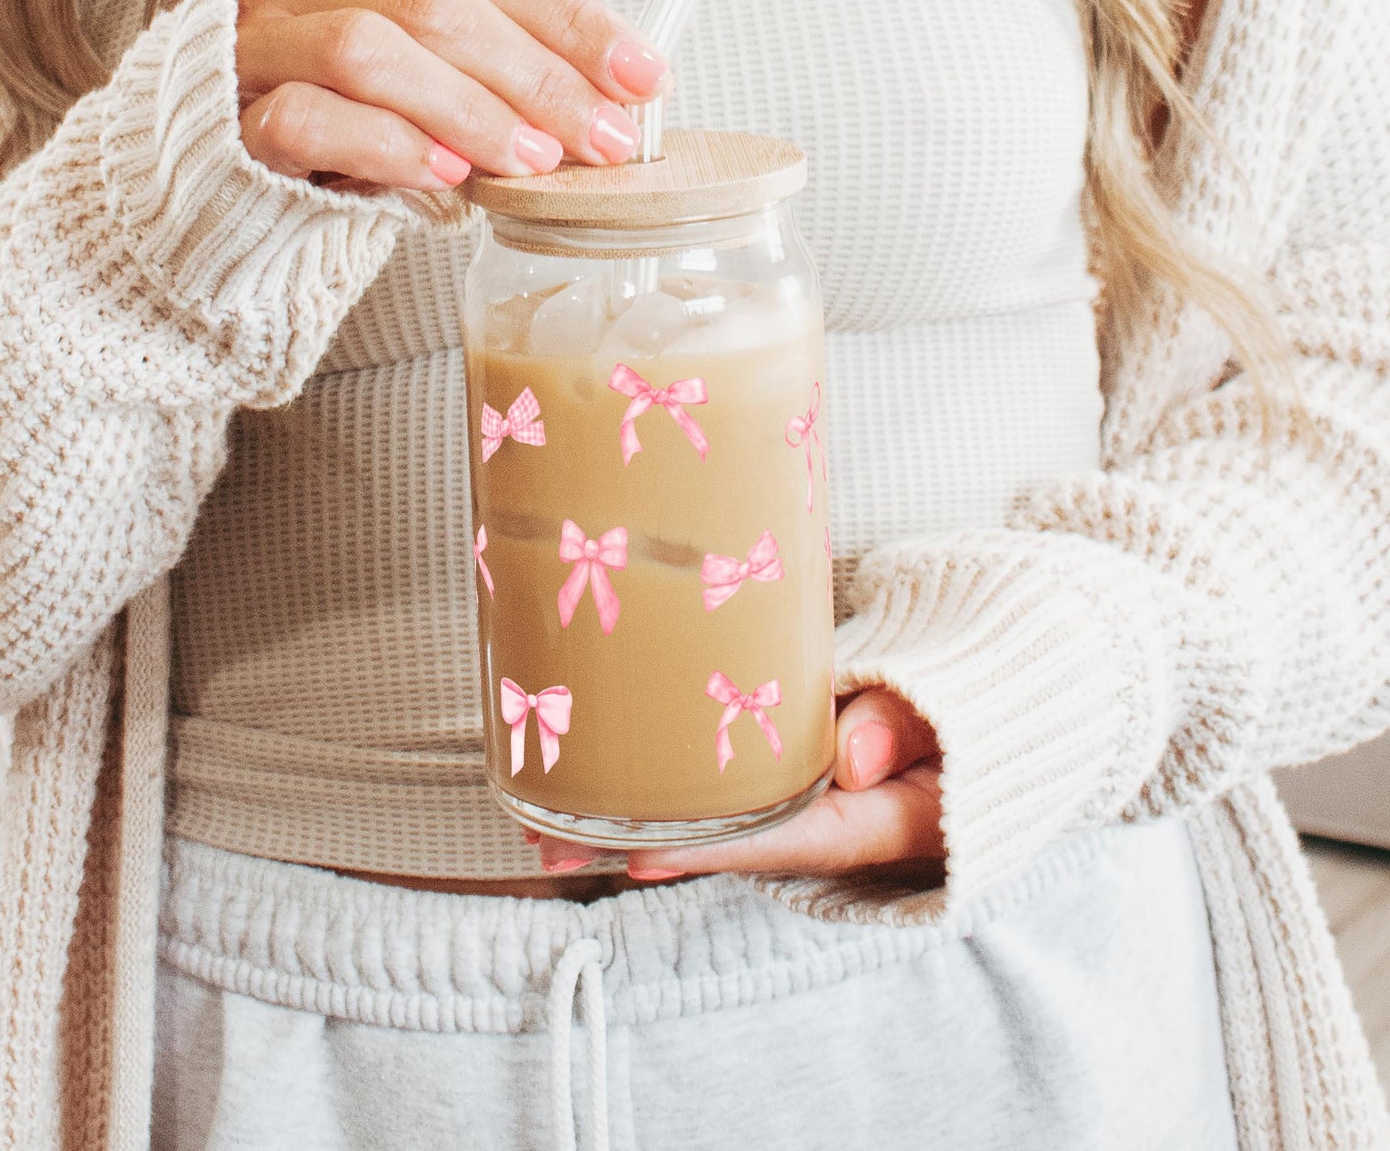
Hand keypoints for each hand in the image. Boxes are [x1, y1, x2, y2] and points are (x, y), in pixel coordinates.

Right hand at [236, 0, 670, 198]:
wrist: (216, 141)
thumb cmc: (341, 91)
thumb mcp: (418, 44)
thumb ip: (493, 47)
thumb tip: (614, 92)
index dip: (571, 17)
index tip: (641, 73)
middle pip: (437, 2)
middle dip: (538, 75)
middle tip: (601, 137)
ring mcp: (255, 35)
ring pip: (371, 51)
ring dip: (472, 109)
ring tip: (533, 160)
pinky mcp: (229, 113)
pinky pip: (308, 118)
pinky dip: (390, 146)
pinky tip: (448, 174)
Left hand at [532, 687, 945, 880]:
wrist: (1000, 693)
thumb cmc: (979, 702)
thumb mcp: (963, 712)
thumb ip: (906, 724)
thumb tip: (849, 758)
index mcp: (877, 819)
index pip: (787, 838)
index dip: (712, 849)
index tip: (638, 852)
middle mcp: (833, 822)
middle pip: (727, 841)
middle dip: (639, 844)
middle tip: (547, 843)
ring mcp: (810, 798)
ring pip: (714, 818)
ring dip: (634, 819)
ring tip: (544, 819)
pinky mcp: (795, 770)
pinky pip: (729, 785)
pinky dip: (672, 786)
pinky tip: (606, 776)